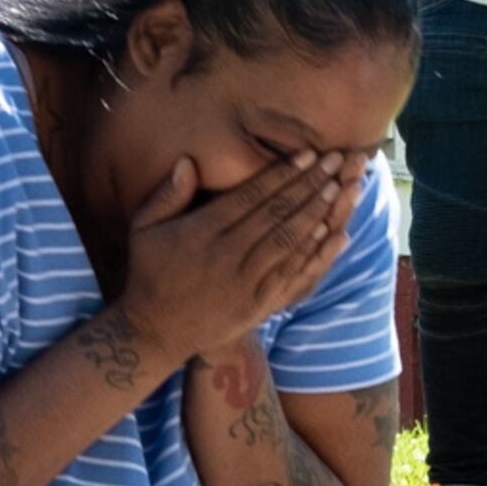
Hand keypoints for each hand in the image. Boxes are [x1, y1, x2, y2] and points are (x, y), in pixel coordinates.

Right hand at [116, 152, 357, 364]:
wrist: (155, 331)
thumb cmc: (151, 271)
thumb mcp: (145, 228)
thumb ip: (168, 194)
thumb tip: (188, 161)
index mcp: (202, 231)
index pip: (251, 195)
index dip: (283, 173)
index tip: (308, 154)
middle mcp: (227, 254)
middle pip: (277, 213)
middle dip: (310, 184)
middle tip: (336, 160)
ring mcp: (245, 281)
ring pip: (289, 240)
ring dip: (318, 212)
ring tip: (341, 187)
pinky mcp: (258, 304)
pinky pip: (292, 273)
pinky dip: (314, 252)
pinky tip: (333, 232)